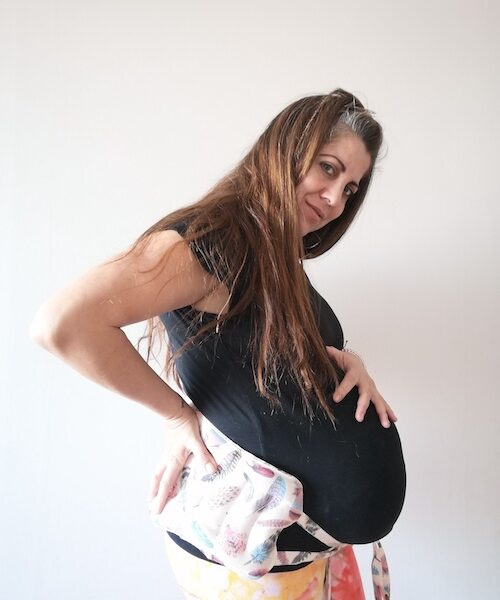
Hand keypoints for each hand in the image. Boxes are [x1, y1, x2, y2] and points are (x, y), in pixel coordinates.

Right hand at [148, 400, 217, 514]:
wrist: (174, 409)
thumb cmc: (185, 423)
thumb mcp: (196, 439)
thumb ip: (203, 455)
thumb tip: (211, 470)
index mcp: (174, 460)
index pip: (167, 483)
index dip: (162, 498)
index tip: (156, 511)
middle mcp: (168, 458)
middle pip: (159, 480)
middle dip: (155, 494)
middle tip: (151, 507)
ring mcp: (167, 452)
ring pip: (158, 472)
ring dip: (155, 484)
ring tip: (152, 493)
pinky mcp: (168, 446)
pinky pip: (162, 464)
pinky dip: (160, 473)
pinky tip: (164, 472)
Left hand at [325, 345, 396, 427]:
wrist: (356, 363)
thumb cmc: (346, 362)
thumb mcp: (338, 356)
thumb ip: (332, 355)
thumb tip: (325, 349)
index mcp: (355, 372)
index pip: (349, 380)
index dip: (343, 389)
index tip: (335, 398)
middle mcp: (365, 381)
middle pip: (366, 393)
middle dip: (363, 406)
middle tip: (359, 417)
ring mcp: (371, 388)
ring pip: (378, 401)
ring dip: (382, 413)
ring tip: (385, 424)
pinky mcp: (374, 394)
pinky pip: (382, 403)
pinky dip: (388, 412)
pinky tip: (392, 420)